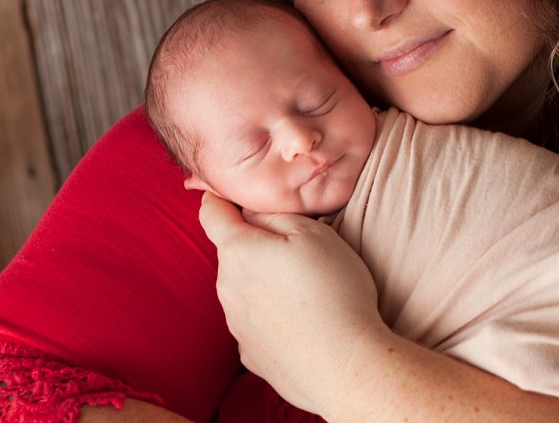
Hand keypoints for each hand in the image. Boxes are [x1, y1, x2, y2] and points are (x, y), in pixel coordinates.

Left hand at [197, 192, 386, 413]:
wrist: (346, 366)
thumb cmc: (334, 291)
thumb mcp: (313, 232)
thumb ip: (273, 215)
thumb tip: (251, 213)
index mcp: (238, 251)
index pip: (212, 213)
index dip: (220, 196)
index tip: (231, 191)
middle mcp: (227, 287)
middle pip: (232, 252)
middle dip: (254, 244)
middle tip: (296, 247)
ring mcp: (236, 325)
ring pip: (243, 287)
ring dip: (263, 281)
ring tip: (305, 289)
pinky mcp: (250, 354)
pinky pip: (255, 321)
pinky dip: (271, 315)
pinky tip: (300, 321)